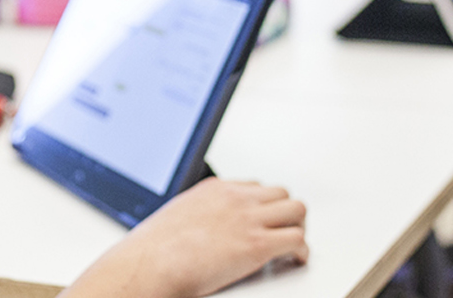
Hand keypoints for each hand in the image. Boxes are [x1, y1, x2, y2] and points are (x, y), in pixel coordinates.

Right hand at [68, 179, 307, 297]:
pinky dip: (301, 251)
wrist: (150, 265)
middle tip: (283, 231)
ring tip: (293, 244)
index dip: (261, 205)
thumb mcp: (174, 217)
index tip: (262, 219)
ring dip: (297, 227)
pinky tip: (296, 260)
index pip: (253, 187)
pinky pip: (297, 240)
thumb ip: (195, 216)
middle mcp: (235, 198)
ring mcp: (248, 219)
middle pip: (281, 194)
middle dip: (284, 213)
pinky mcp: (258, 245)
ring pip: (297, 209)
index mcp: (214, 190)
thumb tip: (198, 229)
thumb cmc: (154, 250)